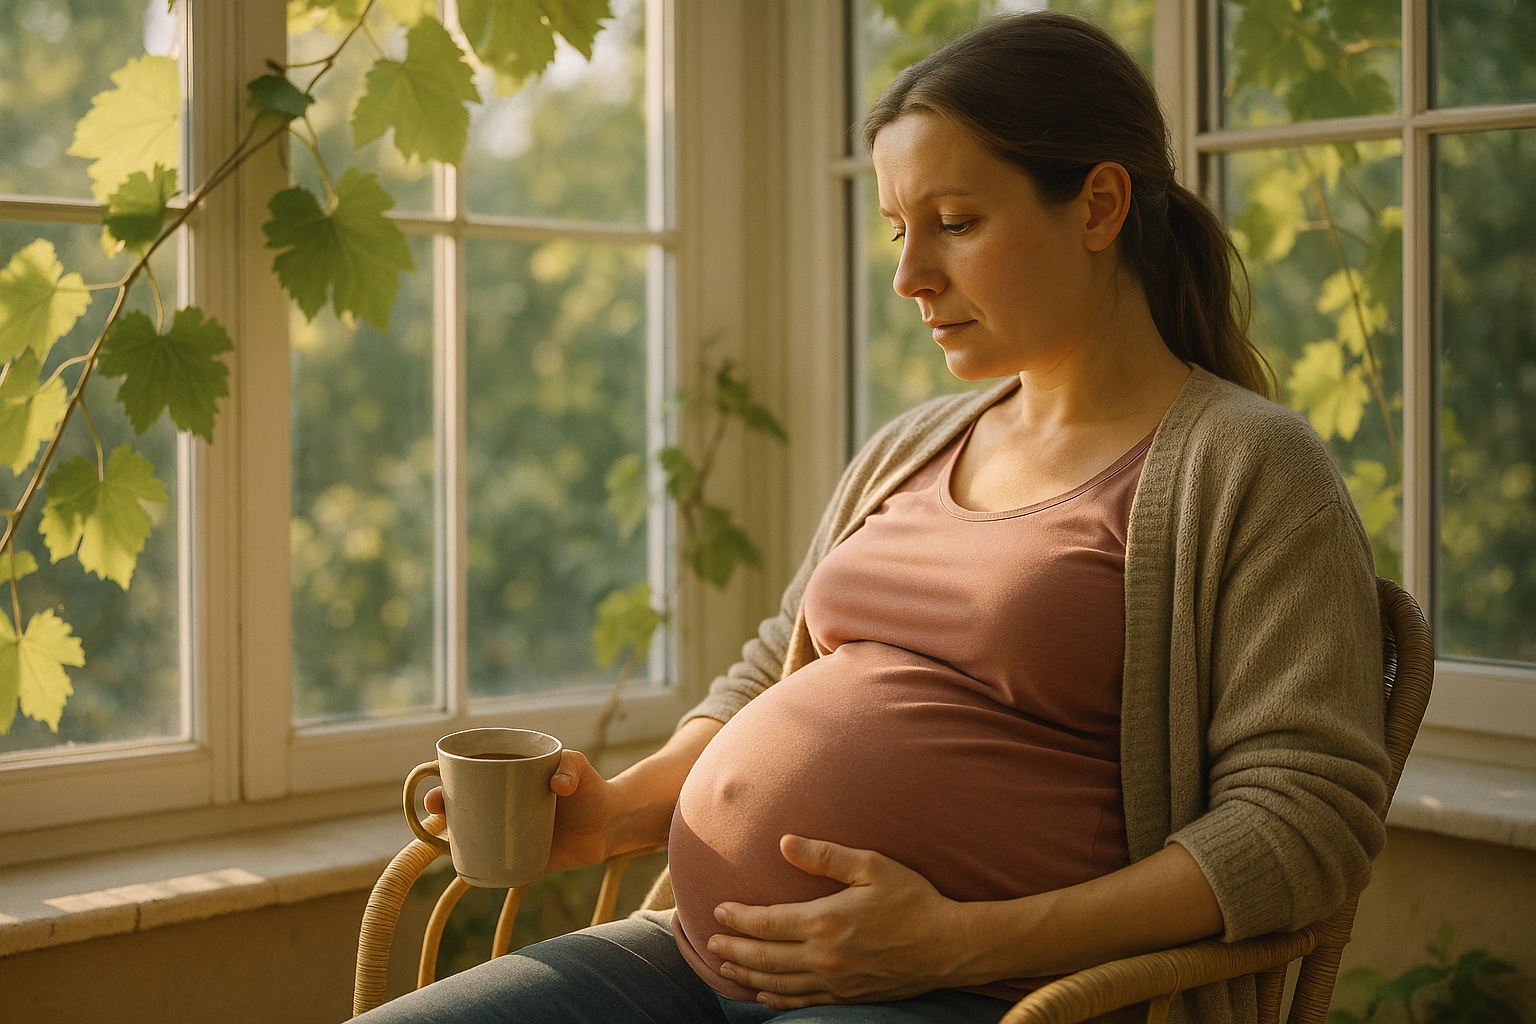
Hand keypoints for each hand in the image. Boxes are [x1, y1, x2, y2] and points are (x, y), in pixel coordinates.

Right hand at [423, 748, 616, 874]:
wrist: (609, 825)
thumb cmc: (591, 788)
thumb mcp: (580, 768)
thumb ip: (571, 768)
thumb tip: (558, 785)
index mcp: (510, 777)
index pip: (473, 772)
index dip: (449, 776)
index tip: (438, 778)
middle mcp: (503, 803)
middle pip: (464, 804)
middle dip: (442, 805)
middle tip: (439, 808)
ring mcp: (508, 831)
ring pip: (471, 832)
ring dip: (451, 836)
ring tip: (445, 836)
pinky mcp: (518, 856)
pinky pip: (488, 861)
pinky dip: (471, 863)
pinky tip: (458, 866)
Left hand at [707, 835, 968, 1008]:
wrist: (950, 945)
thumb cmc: (914, 899)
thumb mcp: (872, 866)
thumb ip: (825, 856)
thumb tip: (785, 842)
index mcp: (826, 921)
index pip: (767, 923)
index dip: (739, 918)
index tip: (718, 909)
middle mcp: (825, 956)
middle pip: (765, 957)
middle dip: (733, 950)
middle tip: (710, 943)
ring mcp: (836, 981)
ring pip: (778, 983)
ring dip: (748, 976)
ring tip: (725, 967)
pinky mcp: (849, 996)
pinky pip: (803, 1002)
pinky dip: (778, 1000)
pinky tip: (764, 996)